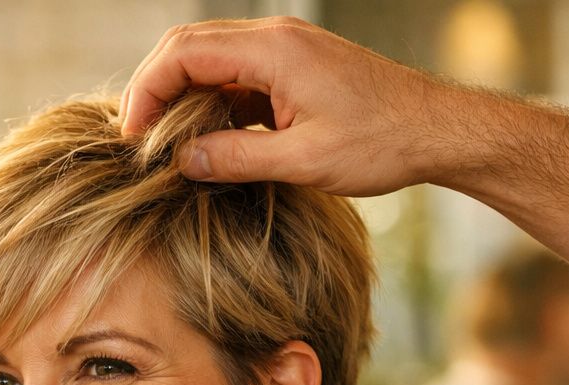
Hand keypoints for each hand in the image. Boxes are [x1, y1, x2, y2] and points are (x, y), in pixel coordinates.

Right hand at [120, 17, 454, 195]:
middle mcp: (276, 38)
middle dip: (154, 88)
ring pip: (211, 59)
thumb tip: (184, 162)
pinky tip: (208, 138)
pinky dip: (213, 101)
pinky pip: (238, 75)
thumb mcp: (304, 162)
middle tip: (134, 135)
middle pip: (189, 47)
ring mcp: (286, 49)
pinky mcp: (296, 67)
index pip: (184, 54)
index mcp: (274, 52)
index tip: (132, 133)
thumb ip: (238, 159)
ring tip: (163, 141)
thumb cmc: (382, 144)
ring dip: (182, 95)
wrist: (436, 130)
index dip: (147, 90)